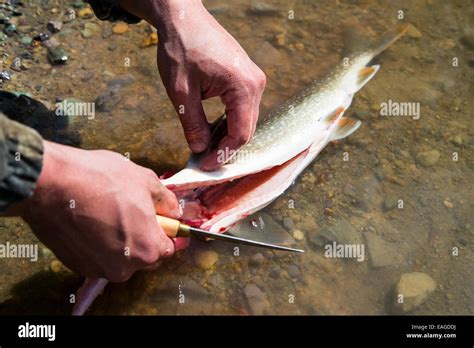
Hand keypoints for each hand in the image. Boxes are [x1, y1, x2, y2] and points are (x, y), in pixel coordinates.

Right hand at [9, 141, 181, 281]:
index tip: (168, 224)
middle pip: (146, 256)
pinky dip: (101, 242)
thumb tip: (173, 210)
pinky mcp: (77, 264)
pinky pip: (99, 256)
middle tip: (138, 212)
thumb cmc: (98, 180)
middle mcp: (125, 267)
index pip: (169, 249)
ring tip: (111, 211)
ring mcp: (99, 268)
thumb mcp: (145, 180)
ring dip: (122, 239)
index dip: (170, 233)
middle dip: (146, 236)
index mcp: (147, 249)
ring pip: (121, 256)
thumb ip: (166, 200)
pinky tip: (94, 220)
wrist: (51, 184)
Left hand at [118, 0, 265, 170]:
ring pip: (244, 120)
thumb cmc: (181, 49)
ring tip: (204, 147)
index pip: (240, 134)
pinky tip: (212, 129)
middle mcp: (255, 83)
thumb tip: (199, 149)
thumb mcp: (182, 91)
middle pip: (246, 129)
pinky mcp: (246, 77)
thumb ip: (193, 123)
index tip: (204, 165)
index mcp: (244, 86)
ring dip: (226, 135)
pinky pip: (241, 108)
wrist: (183, 18)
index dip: (222, 154)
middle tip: (202, 160)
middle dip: (225, 148)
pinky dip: (228, 121)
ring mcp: (253, 79)